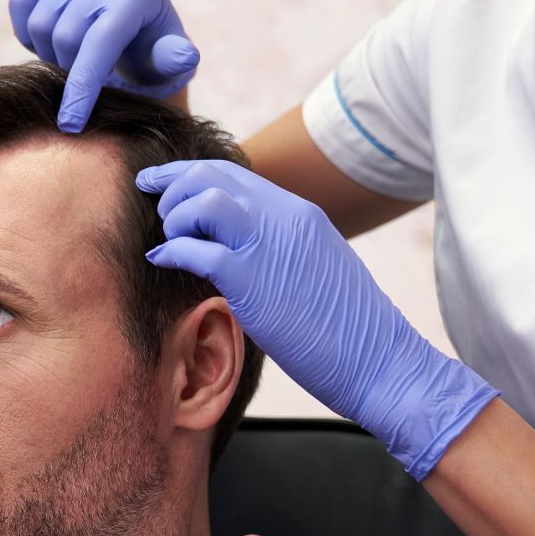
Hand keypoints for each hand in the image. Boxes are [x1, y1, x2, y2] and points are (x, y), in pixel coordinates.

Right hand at [8, 0, 199, 131]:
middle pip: (66, 35)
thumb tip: (184, 56)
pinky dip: (25, 30)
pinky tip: (46, 42)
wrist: (134, 16)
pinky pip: (21, 0)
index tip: (69, 124)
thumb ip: (174, 60)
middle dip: (67, 71)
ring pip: (40, 21)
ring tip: (67, 60)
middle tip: (78, 81)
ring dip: (46, 52)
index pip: (102, 42)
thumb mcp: (168, 60)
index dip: (82, 86)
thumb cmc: (151, 49)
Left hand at [137, 159, 497, 477]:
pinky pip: (196, 251)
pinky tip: (162, 263)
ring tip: (170, 240)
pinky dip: (172, 252)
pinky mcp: (254, 282)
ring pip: (204, 200)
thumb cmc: (350, 330)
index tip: (162, 182)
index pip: (234, 173)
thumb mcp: (318, 269)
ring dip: (176, 216)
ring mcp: (270, 246)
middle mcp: (285, 219)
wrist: (381, 362)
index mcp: (301, 214)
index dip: (190, 173)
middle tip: (153, 204)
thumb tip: (242, 250)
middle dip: (173, 184)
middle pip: (213, 175)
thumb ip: (282, 249)